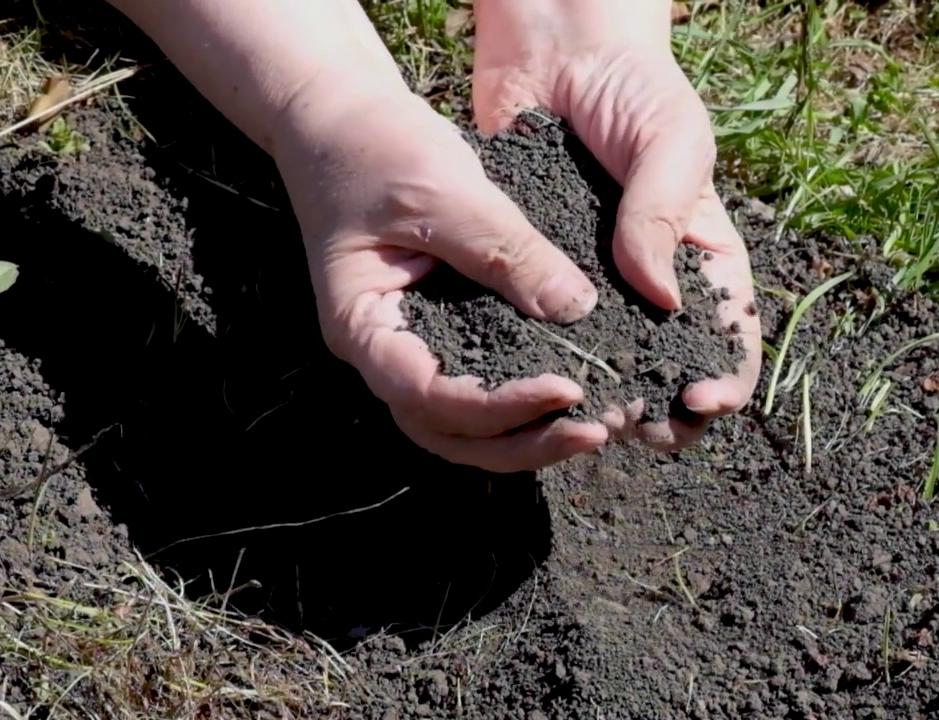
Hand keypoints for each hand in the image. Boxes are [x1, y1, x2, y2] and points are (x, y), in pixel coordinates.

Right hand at [273, 87, 608, 472]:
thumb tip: (576, 310)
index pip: (425, 394)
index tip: (565, 388)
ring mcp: (408, 344)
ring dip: (523, 435)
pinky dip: (520, 400)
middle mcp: (381, 351)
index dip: (496, 405)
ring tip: (593, 426)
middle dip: (520, 442)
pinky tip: (574, 392)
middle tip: (595, 431)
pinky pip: (478, 381)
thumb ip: (504, 251)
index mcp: (360, 325)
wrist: (343, 118)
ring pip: (461, 425)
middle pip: (445, 432)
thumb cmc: (376, 146)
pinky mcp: (440, 328)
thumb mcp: (443, 189)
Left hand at [472, 0, 762, 451]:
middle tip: (635, 425)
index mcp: (701, 254)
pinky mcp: (535, 272)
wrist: (554, 50)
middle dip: (659, 406)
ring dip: (599, 396)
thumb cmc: (633, 87)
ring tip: (586, 420)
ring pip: (602, 359)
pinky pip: (540, 329)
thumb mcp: (671, 141)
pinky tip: (528, 383)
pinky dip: (539, 361)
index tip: (699, 400)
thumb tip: (661, 300)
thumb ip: (664, 216)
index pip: (727, 332)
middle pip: (665, 364)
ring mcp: (590, 281)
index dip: (723, 376)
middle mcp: (648, 279)